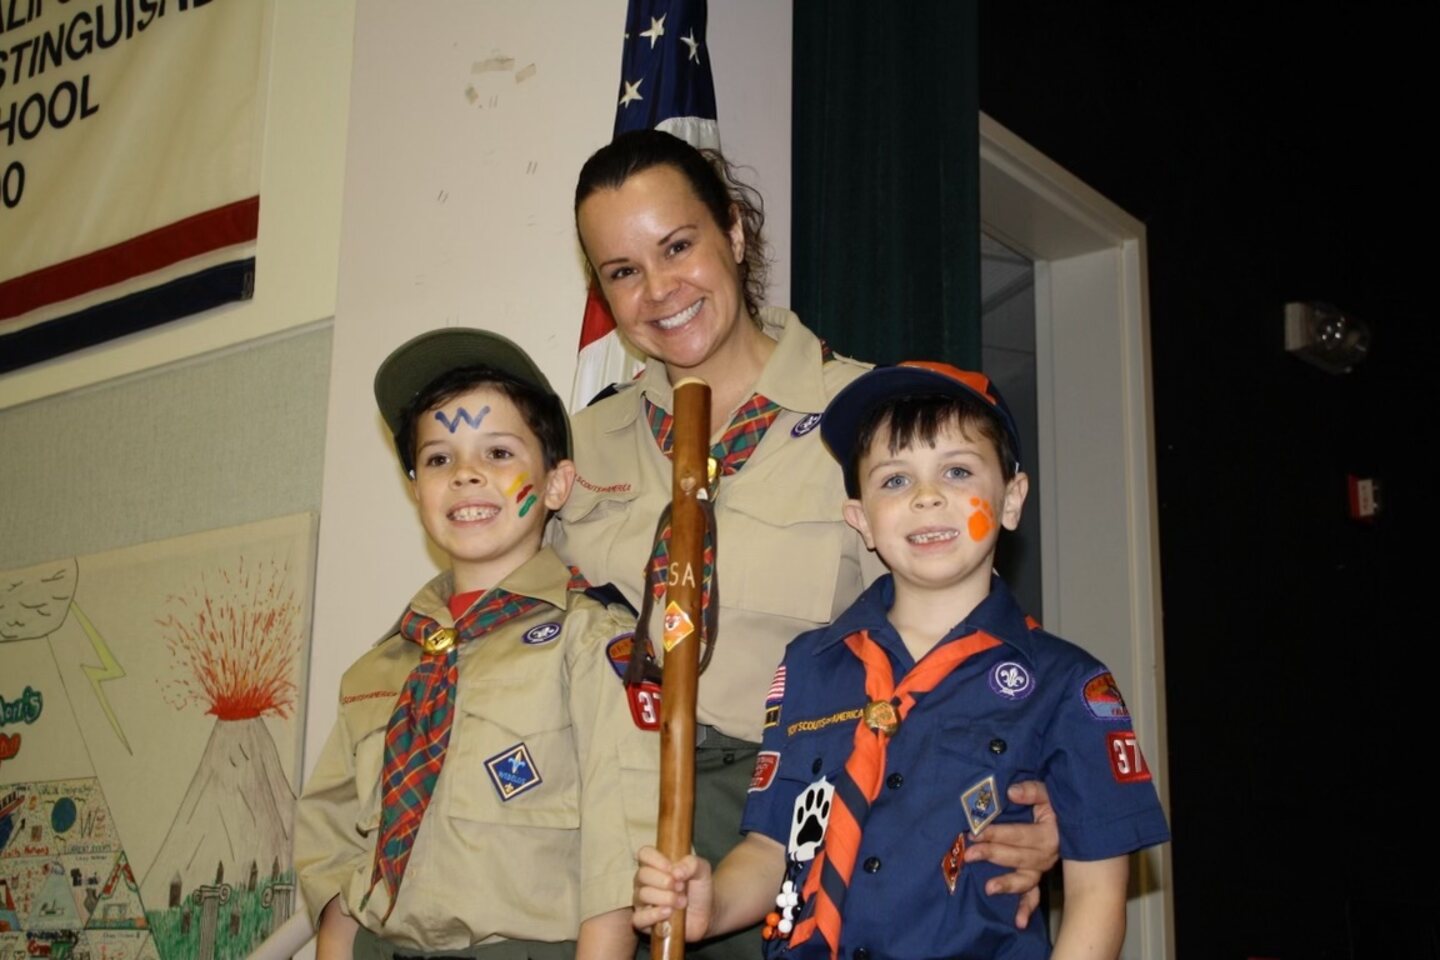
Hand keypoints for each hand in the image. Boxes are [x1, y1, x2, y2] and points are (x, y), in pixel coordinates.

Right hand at [632, 845, 713, 942]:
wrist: (707, 913)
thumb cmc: (700, 888)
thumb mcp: (702, 870)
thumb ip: (692, 864)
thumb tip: (675, 872)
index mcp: (655, 865)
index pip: (644, 854)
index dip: (656, 860)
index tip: (672, 868)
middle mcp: (645, 882)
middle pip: (642, 874)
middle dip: (664, 881)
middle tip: (681, 887)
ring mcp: (642, 902)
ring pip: (642, 895)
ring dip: (665, 898)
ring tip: (682, 902)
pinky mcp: (644, 921)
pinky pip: (638, 918)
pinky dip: (654, 915)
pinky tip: (668, 913)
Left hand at [964, 780, 1058, 928]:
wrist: (1069, 822)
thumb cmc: (1052, 805)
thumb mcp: (1047, 793)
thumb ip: (1031, 791)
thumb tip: (1012, 792)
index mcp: (1048, 834)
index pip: (1019, 834)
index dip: (997, 834)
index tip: (975, 832)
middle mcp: (1047, 855)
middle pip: (1017, 856)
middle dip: (992, 854)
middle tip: (970, 854)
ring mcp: (1042, 869)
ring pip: (1025, 879)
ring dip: (1007, 884)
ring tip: (988, 888)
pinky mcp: (1038, 877)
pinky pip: (1034, 896)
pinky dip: (1026, 909)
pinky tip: (1018, 922)